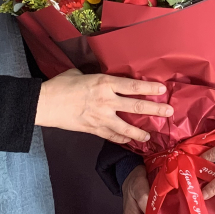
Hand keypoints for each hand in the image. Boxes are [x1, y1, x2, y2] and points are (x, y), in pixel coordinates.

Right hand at [34, 69, 171, 143]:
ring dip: (140, 131)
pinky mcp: (93, 129)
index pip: (132, 86)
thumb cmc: (61, 84)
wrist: (45, 103)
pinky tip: (129, 141)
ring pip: (126, 126)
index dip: (149, 88)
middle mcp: (106, 100)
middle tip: (169, 112)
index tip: (162, 90)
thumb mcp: (81, 73)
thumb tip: (103, 78)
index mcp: (104, 82)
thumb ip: (96, 77)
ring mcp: (100, 117)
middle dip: (155, 109)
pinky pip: (111, 135)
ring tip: (150, 135)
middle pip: (136, 106)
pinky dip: (121, 138)